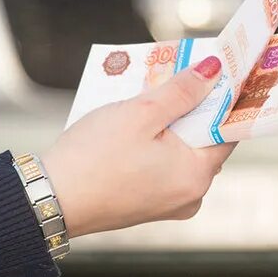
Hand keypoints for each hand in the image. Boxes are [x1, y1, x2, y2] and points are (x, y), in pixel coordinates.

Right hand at [40, 56, 233, 236]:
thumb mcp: (141, 113)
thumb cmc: (94, 157)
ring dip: (168, 124)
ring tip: (151, 95)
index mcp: (196, 176)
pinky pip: (161, 166)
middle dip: (190, 108)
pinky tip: (134, 124)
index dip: (223, 99)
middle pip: (202, 140)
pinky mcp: (146, 206)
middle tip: (178, 75)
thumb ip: (182, 91)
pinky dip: (154, 144)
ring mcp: (168, 204)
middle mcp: (190, 196)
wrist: (49, 200)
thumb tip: (215, 71)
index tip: (218, 73)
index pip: (227, 130)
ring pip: (179, 152)